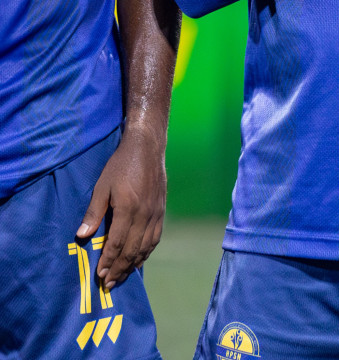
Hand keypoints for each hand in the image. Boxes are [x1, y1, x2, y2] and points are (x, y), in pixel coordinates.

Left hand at [77, 126, 165, 290]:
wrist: (148, 148)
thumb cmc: (121, 166)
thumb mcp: (102, 187)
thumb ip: (93, 212)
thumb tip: (82, 236)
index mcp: (128, 208)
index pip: (117, 243)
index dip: (108, 261)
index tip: (100, 276)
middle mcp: (145, 214)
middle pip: (132, 250)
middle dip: (120, 269)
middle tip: (109, 285)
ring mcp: (156, 213)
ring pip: (146, 246)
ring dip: (134, 264)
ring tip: (123, 277)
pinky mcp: (162, 211)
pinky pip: (156, 237)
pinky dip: (147, 252)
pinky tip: (139, 259)